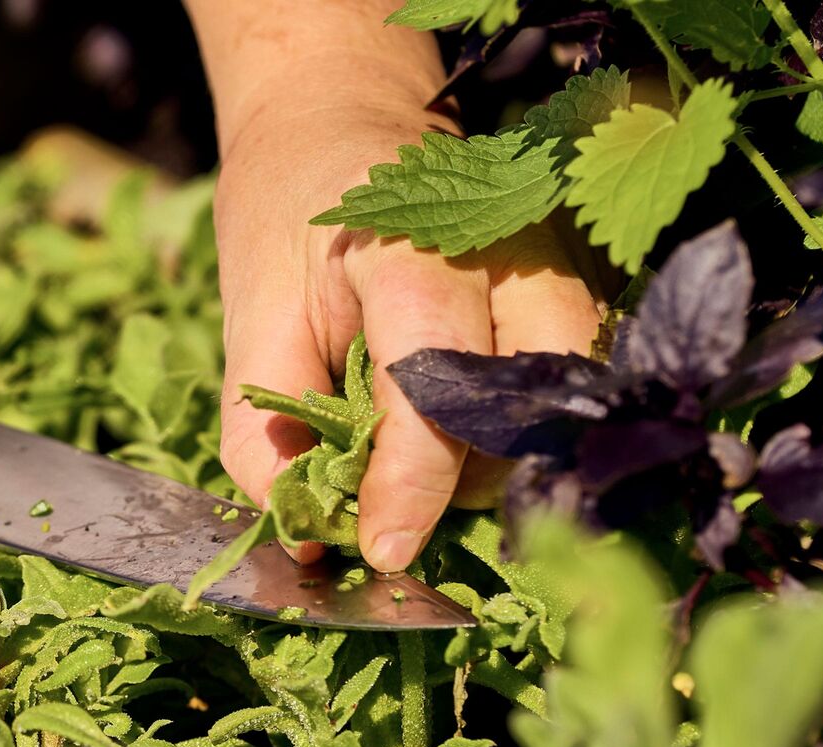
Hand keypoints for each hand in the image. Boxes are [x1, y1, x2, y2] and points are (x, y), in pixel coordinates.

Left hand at [215, 110, 602, 571]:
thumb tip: (305, 535)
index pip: (432, 382)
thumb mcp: (248, 311)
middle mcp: (508, 252)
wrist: (339, 121)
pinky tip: (451, 431)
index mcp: (412, 245)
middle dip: (459, 479)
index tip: (383, 549)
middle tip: (387, 500)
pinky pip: (563, 393)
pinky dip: (510, 434)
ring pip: (556, 410)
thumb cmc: (287, 213)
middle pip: (519, 408)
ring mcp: (556, 266)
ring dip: (489, 461)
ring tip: (410, 455)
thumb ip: (266, 428)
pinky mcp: (575, 290)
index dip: (410, 482)